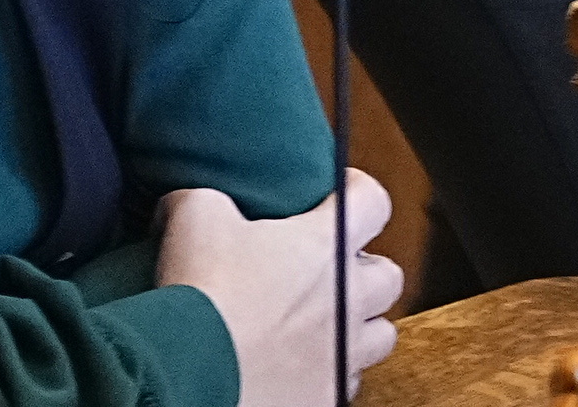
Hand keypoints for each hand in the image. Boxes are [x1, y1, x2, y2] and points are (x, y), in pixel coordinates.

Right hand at [158, 172, 401, 405]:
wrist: (190, 371)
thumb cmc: (203, 294)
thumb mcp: (196, 217)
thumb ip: (208, 199)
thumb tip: (189, 201)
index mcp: (326, 246)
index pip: (373, 201)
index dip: (358, 192)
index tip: (341, 193)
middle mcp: (348, 299)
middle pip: (388, 276)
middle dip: (365, 270)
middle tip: (331, 269)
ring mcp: (342, 353)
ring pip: (379, 336)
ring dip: (358, 327)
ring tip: (325, 324)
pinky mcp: (325, 395)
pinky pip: (345, 383)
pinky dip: (329, 373)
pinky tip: (301, 367)